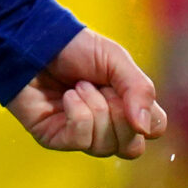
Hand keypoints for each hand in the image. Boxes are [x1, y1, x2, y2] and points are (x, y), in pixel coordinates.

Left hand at [9, 28, 166, 158]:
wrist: (33, 40)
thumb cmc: (74, 47)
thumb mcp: (115, 59)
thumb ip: (139, 89)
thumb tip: (144, 127)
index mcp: (126, 107)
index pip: (153, 130)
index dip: (146, 115)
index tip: (127, 91)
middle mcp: (107, 126)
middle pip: (132, 147)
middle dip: (118, 114)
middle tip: (99, 86)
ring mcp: (81, 135)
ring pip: (106, 146)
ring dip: (95, 108)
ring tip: (78, 86)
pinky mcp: (56, 138)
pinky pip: (81, 140)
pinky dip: (78, 114)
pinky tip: (68, 97)